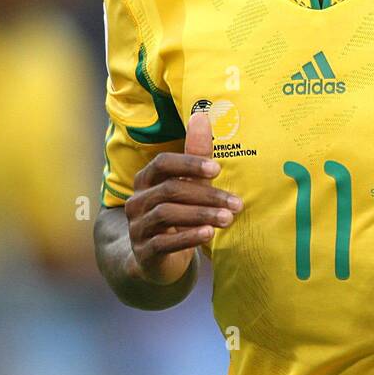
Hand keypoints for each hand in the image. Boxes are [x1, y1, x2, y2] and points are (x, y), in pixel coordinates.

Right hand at [124, 111, 243, 284]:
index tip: (218, 169)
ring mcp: (137, 227)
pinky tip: (209, 235)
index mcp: (146, 180)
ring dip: (201, 215)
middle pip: (170, 190)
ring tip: (228, 219)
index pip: (162, 164)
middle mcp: (137, 201)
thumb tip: (202, 115)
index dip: (188, 164)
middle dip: (206, 195)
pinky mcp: (143, 252)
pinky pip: (164, 243)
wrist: (156, 259)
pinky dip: (188, 237)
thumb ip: (195, 154)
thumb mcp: (188, 185)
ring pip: (167, 215)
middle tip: (236, 203)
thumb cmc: (178, 214)